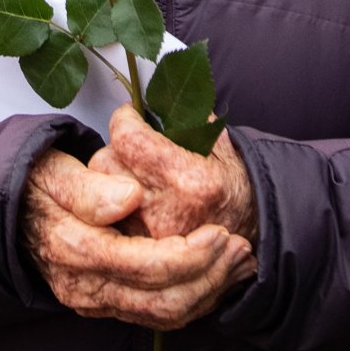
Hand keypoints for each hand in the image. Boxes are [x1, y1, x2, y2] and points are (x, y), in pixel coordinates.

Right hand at [22, 148, 250, 330]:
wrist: (15, 215)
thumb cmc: (39, 186)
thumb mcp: (53, 172)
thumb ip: (88, 188)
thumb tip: (128, 198)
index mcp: (73, 249)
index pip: (141, 265)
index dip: (187, 254)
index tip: (218, 233)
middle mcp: (84, 287)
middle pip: (159, 299)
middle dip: (208, 277)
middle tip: (240, 250)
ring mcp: (95, 302)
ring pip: (163, 314)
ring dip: (208, 292)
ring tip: (239, 263)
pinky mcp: (106, 306)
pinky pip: (157, 316)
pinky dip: (194, 301)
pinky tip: (218, 278)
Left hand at [85, 105, 256, 245]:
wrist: (252, 234)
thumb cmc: (234, 188)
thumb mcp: (219, 142)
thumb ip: (186, 115)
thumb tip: (151, 92)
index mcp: (190, 179)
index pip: (128, 139)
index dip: (124, 119)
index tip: (128, 116)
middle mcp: (167, 212)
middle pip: (105, 167)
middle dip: (113, 151)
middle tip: (129, 150)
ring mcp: (150, 240)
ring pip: (97, 199)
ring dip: (107, 183)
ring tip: (131, 179)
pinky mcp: (140, 257)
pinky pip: (106, 224)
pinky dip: (111, 212)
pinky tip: (129, 206)